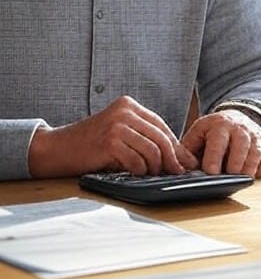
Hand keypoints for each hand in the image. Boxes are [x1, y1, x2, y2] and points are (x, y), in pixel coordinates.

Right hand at [29, 95, 196, 177]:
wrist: (58, 147)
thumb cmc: (90, 143)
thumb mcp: (119, 131)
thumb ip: (143, 136)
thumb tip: (177, 155)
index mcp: (128, 105)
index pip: (161, 124)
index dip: (175, 144)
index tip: (185, 159)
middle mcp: (124, 112)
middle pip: (160, 137)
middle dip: (172, 158)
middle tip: (177, 172)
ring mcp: (116, 126)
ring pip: (152, 149)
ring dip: (155, 166)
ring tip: (151, 173)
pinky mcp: (109, 142)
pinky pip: (136, 160)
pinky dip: (140, 170)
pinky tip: (136, 172)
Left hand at [181, 109, 260, 176]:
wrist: (234, 118)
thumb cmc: (213, 132)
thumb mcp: (197, 134)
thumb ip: (187, 151)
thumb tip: (184, 169)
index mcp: (219, 125)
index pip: (218, 142)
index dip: (214, 158)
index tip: (211, 173)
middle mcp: (240, 128)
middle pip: (241, 145)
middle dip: (235, 163)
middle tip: (229, 178)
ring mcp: (255, 134)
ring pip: (257, 151)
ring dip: (250, 167)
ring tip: (242, 179)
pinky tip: (255, 174)